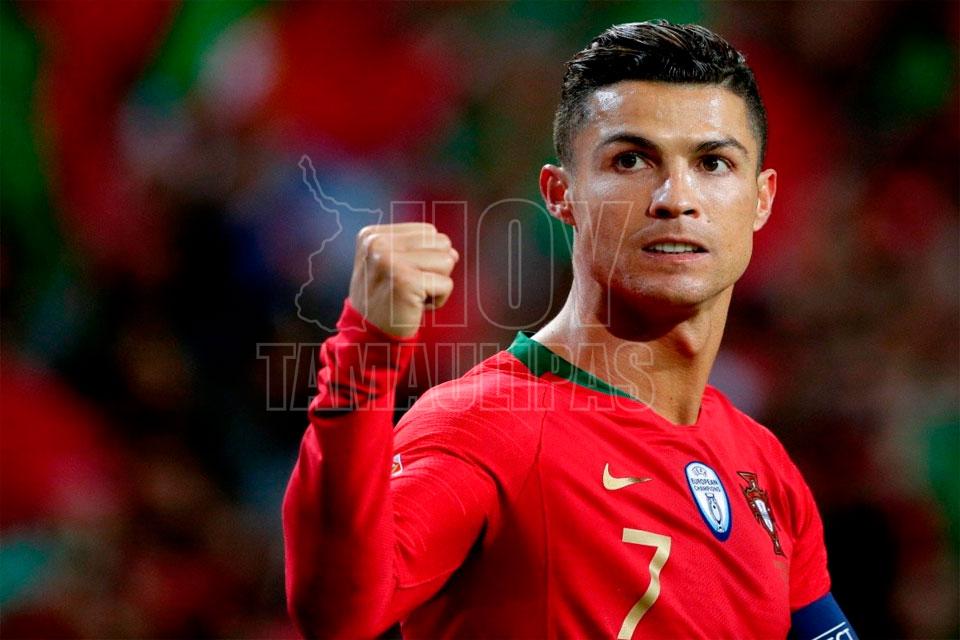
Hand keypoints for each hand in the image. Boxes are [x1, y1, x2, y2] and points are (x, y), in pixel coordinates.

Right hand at [348, 223, 458, 337]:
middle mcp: (378, 244)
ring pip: (447, 261)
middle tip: (409, 287)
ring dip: (437, 284)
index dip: (424, 258)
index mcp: (372, 235)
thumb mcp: (393, 264)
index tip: (401, 276)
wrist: (368, 335)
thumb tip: (453, 252)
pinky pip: (447, 284)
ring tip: (413, 296)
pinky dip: (438, 300)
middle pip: (440, 242)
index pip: (428, 232)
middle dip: (434, 269)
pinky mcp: (406, 281)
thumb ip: (421, 250)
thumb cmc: (386, 300)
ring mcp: (390, 261)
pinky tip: (416, 307)